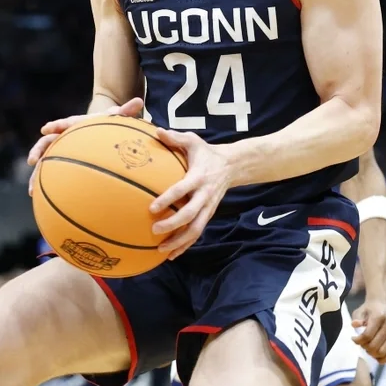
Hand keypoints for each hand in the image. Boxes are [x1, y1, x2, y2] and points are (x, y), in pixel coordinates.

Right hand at [28, 97, 144, 194]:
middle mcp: (64, 137)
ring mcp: (60, 150)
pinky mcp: (61, 164)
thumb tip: (139, 101)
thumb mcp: (117, 117)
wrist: (101, 131)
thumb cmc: (108, 124)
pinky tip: (40, 201)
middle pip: (47, 143)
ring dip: (36, 175)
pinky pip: (51, 175)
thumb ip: (125, 111)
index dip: (55, 126)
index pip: (64, 124)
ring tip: (31, 190)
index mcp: (75, 124)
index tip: (46, 129)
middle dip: (38, 151)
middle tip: (32, 161)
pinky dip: (45, 186)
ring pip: (44, 162)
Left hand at [148, 129, 231, 259]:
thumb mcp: (193, 141)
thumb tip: (156, 131)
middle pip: (190, 215)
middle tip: (154, 230)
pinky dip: (185, 245)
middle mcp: (204, 195)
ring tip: (161, 250)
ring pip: (195, 229)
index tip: (151, 208)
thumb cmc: (206, 152)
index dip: (168, 199)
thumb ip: (175, 138)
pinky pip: (197, 233)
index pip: (182, 190)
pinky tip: (171, 254)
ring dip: (179, 241)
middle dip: (173, 225)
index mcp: (198, 177)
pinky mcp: (209, 214)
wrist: (233, 166)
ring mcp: (208, 207)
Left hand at [351, 298, 385, 363]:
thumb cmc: (369, 309)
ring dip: (372, 353)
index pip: (367, 335)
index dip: (358, 340)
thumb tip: (354, 325)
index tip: (353, 338)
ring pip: (382, 352)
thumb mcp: (360, 311)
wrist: (383, 304)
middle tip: (361, 343)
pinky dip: (383, 359)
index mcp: (379, 317)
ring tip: (367, 348)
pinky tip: (375, 356)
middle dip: (364, 347)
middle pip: (375, 345)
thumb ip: (357, 319)